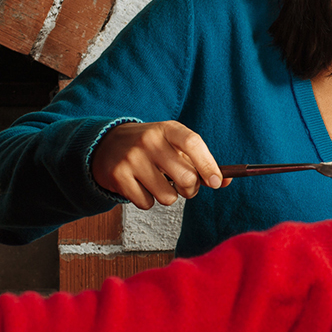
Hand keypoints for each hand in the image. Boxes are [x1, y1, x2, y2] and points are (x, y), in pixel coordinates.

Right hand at [90, 121, 227, 208]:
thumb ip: (199, 161)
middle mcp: (149, 141)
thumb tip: (224, 181)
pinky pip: (147, 203)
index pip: (193, 143)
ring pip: (168, 196)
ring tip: (158, 184)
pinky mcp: (118, 176)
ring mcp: (132, 158)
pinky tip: (140, 186)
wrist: (106, 145)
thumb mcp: (173, 145)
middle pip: (185, 177)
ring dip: (168, 196)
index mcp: (167, 128)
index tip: (216, 182)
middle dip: (191, 189)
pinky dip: (148, 200)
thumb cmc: (150, 148)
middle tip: (185, 187)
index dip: (208, 165)